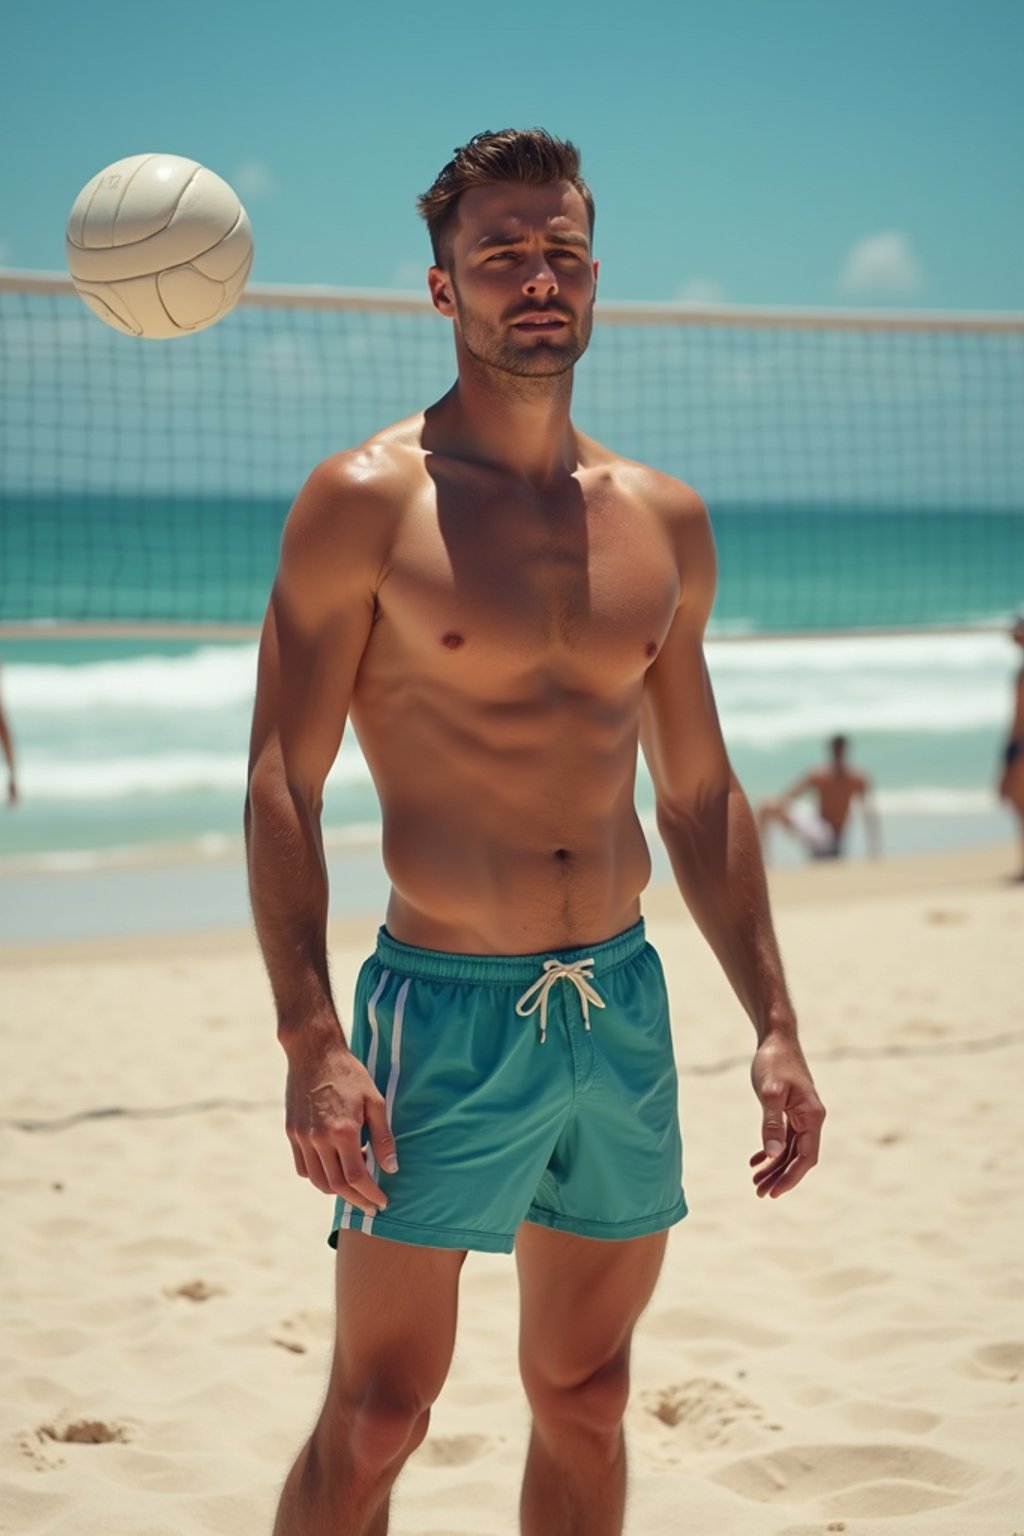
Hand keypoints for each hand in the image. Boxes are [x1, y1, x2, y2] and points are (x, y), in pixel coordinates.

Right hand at [284, 1035, 397, 1215]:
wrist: (314, 1052)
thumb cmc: (349, 1074)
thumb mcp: (375, 1101)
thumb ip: (383, 1138)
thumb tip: (390, 1169)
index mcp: (343, 1131)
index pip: (356, 1177)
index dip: (370, 1194)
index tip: (382, 1202)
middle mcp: (319, 1138)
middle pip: (336, 1185)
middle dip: (356, 1200)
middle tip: (370, 1205)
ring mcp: (302, 1136)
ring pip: (317, 1180)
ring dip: (336, 1190)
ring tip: (354, 1185)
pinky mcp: (291, 1132)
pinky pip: (303, 1167)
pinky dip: (318, 1176)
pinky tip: (334, 1167)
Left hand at [749, 1032, 824, 1197]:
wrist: (776, 1038)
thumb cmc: (774, 1061)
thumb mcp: (770, 1093)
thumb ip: (772, 1124)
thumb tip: (774, 1154)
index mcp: (812, 1116)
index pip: (806, 1157)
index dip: (791, 1177)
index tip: (774, 1193)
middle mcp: (811, 1118)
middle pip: (799, 1157)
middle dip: (780, 1177)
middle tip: (759, 1193)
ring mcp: (803, 1115)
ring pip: (791, 1149)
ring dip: (774, 1166)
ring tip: (755, 1182)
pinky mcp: (792, 1110)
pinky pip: (785, 1138)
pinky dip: (772, 1150)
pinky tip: (756, 1161)